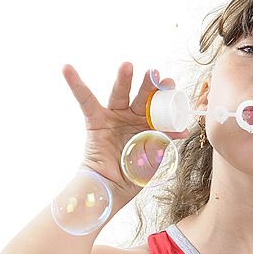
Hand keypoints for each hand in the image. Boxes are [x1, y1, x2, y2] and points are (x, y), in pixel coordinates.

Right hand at [62, 62, 189, 196]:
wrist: (111, 188)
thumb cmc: (133, 173)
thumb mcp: (155, 154)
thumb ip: (166, 139)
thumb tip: (185, 129)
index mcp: (147, 124)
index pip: (158, 107)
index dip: (165, 98)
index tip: (172, 86)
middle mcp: (130, 117)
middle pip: (142, 97)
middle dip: (150, 85)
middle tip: (157, 74)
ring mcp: (113, 117)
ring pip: (120, 94)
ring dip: (124, 79)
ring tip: (128, 65)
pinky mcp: (95, 121)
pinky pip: (85, 100)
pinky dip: (75, 84)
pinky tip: (67, 68)